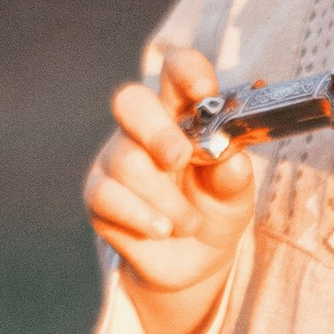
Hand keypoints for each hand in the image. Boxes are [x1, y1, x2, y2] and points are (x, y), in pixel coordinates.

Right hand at [84, 47, 256, 333]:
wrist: (195, 261)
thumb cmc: (215, 210)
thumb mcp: (235, 195)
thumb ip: (234, 175)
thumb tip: (230, 160)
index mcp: (182, 113)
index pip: (176, 72)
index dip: (186, 72)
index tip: (204, 92)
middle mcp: (143, 129)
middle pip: (130, 101)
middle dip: (156, 130)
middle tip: (180, 158)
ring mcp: (116, 159)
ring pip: (127, 161)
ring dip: (166, 198)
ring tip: (190, 223)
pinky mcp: (98, 195)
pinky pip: (107, 195)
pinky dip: (140, 215)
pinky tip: (162, 230)